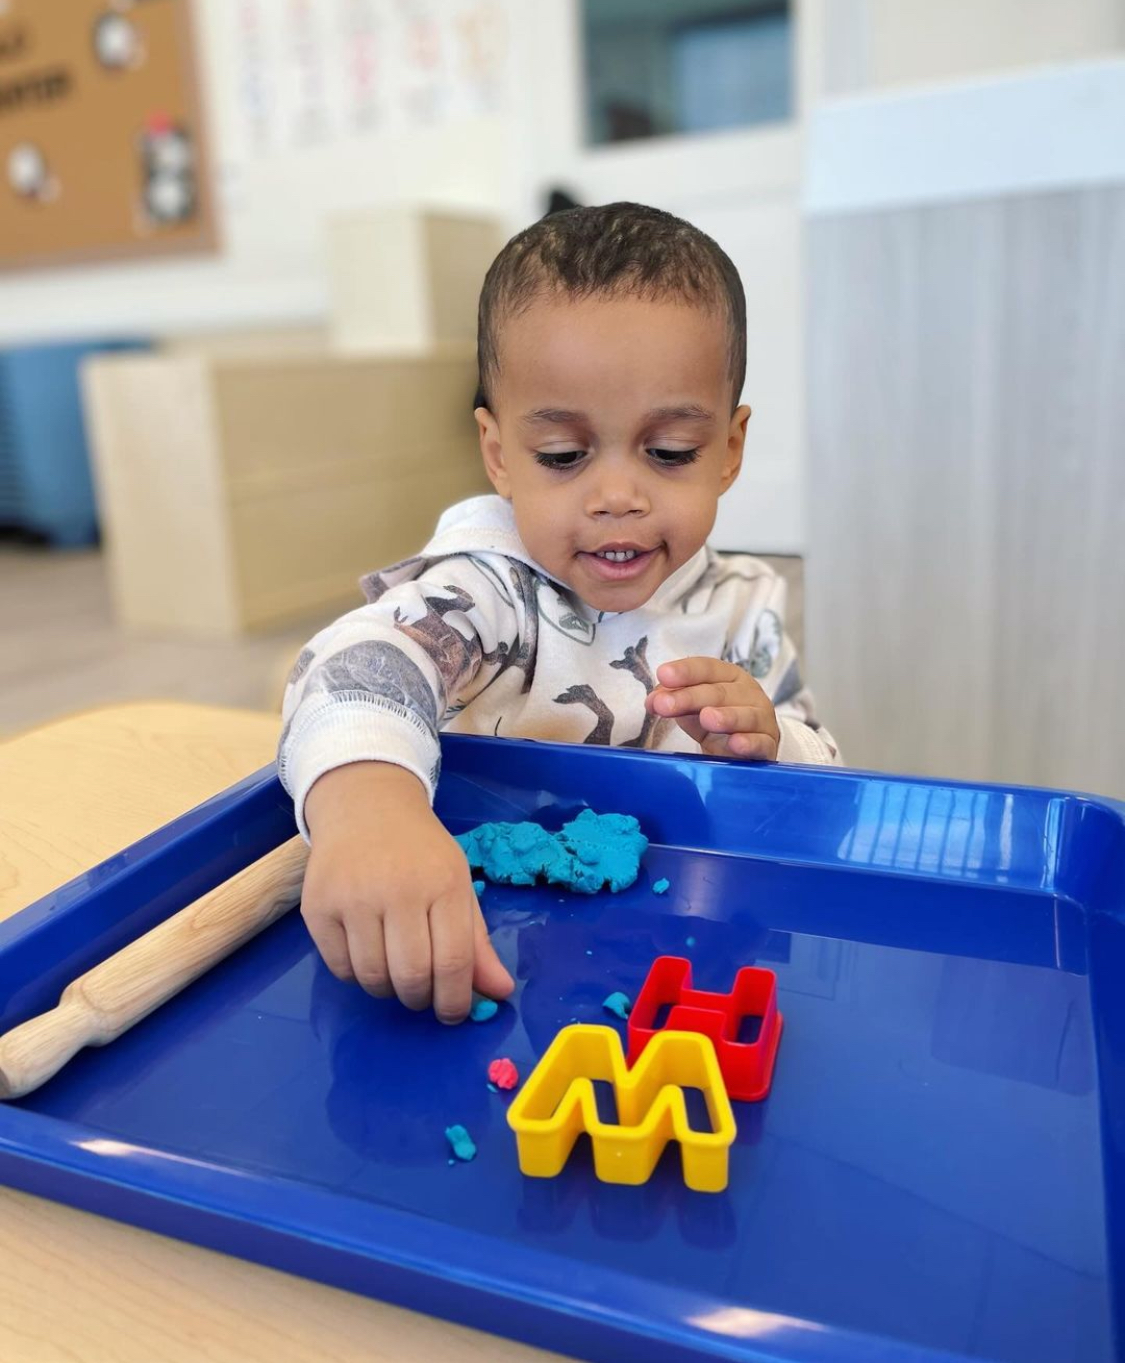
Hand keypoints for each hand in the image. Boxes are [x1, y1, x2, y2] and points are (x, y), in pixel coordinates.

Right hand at [302, 762, 513, 1022]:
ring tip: (393, 970)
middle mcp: (397, 890)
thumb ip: (476, 942)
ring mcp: (352, 898)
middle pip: (411, 977)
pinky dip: (356, 975)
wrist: (366, 806)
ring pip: (372, 978)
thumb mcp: (457, 885)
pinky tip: (366, 953)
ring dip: (387, 990)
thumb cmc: (420, 853)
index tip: (452, 1012)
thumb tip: (500, 993)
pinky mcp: (317, 906)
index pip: (453, 961)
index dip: (455, 1001)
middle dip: (420, 999)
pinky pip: (339, 968)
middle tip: (421, 993)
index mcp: (443, 884)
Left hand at [645, 657, 780, 759]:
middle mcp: (748, 693)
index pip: (707, 668)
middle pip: (721, 692)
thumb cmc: (717, 722)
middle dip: (691, 697)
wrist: (748, 750)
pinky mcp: (768, 745)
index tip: (663, 675)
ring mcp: (762, 719)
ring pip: (746, 715)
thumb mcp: (692, 709)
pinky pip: (761, 743)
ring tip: (707, 718)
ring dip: (727, 716)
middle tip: (665, 704)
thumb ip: (672, 700)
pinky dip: (750, 743)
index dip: (686, 671)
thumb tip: (652, 701)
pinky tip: (736, 744)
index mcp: (729, 677)